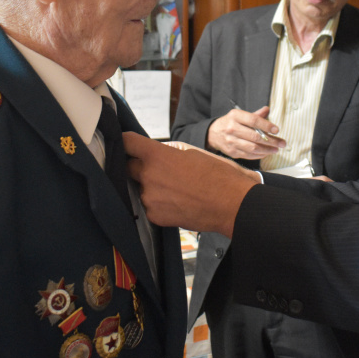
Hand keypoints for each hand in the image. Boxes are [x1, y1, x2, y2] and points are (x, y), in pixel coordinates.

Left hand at [124, 134, 259, 236]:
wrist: (232, 205)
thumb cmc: (218, 175)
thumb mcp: (193, 153)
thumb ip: (169, 152)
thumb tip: (157, 153)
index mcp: (158, 155)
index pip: (127, 142)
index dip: (125, 141)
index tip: (126, 144)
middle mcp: (148, 175)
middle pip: (128, 167)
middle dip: (138, 166)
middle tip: (157, 169)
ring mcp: (150, 198)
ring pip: (141, 188)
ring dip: (151, 187)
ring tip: (175, 190)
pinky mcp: (155, 216)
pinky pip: (150, 206)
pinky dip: (159, 204)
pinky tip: (177, 203)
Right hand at [207, 106, 284, 159]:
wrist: (213, 133)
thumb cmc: (230, 123)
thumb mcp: (240, 115)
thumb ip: (254, 114)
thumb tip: (267, 109)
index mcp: (235, 116)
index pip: (253, 120)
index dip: (266, 125)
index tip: (277, 130)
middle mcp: (232, 128)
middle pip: (255, 136)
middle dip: (271, 141)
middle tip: (282, 143)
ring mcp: (231, 141)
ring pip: (252, 148)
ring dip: (267, 150)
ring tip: (276, 149)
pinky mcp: (232, 152)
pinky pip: (248, 155)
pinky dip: (259, 155)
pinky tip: (266, 153)